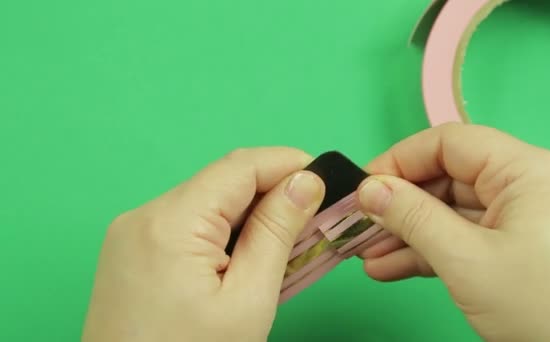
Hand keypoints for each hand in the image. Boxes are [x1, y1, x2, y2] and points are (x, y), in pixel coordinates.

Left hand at [82, 147, 324, 341]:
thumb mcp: (249, 301)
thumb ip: (277, 233)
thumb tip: (305, 182)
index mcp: (170, 222)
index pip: (240, 167)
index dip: (289, 164)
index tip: (327, 180)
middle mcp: (143, 215)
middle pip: (222, 182)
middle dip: (273, 193)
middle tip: (315, 218)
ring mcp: (131, 232)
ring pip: (206, 202)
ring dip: (250, 214)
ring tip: (287, 242)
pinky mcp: (130, 250)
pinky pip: (186, 223)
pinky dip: (222, 230)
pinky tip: (247, 256)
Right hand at [357, 123, 549, 340]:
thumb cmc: (541, 309)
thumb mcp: (466, 261)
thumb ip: (412, 218)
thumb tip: (367, 190)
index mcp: (531, 170)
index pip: (452, 143)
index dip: (401, 161)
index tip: (363, 187)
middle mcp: (535, 183)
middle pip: (451, 179)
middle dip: (401, 207)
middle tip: (359, 227)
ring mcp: (533, 216)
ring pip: (457, 212)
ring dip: (411, 234)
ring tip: (366, 255)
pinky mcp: (527, 245)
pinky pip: (472, 236)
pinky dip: (435, 250)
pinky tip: (392, 267)